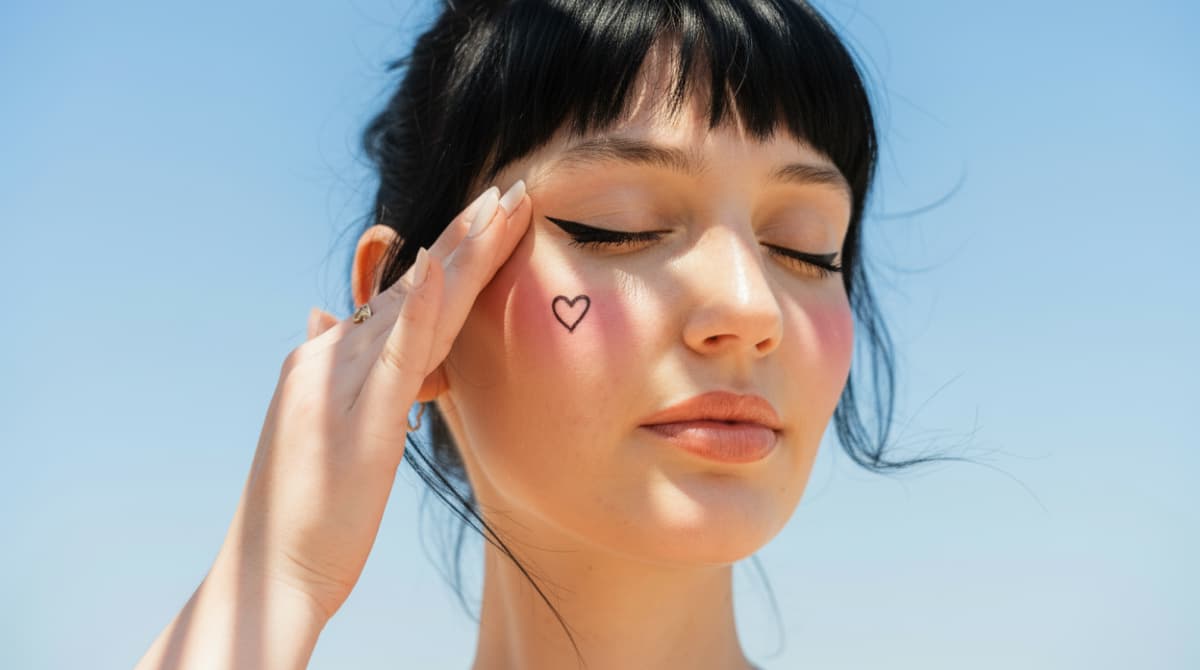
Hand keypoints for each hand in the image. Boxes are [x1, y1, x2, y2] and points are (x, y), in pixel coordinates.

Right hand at [215, 182, 530, 622]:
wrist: (270, 571)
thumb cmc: (306, 513)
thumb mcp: (328, 432)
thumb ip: (337, 373)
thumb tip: (328, 319)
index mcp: (334, 362)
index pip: (404, 298)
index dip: (452, 256)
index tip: (493, 220)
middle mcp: (335, 357)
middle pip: (415, 284)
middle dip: (467, 236)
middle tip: (511, 190)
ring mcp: (344, 383)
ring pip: (416, 304)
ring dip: (462, 250)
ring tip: (501, 204)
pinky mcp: (361, 419)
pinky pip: (399, 355)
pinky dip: (424, 308)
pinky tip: (448, 266)